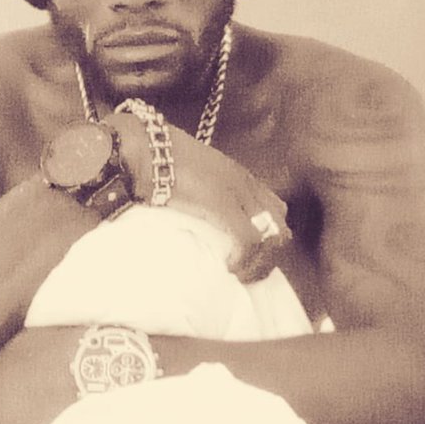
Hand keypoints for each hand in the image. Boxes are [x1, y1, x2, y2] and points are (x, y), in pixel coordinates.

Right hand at [107, 112, 290, 281]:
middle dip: (269, 253)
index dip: (269, 237)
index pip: (275, 208)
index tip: (251, 257)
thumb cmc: (158, 160)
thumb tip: (195, 214)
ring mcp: (236, 192)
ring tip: (240, 274)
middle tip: (248, 272)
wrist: (144, 149)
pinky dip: (243, 260)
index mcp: (239, 175)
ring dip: (259, 261)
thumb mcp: (191, 176)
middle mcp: (245, 183)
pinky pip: (249, 240)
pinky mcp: (223, 205)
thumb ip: (202, 192)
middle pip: (280, 223)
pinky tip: (229, 268)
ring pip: (272, 235)